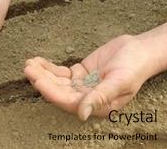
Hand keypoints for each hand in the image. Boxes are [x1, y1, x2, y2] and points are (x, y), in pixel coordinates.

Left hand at [24, 34, 165, 120]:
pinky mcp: (79, 73)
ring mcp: (81, 85)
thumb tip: (82, 115)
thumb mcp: (119, 82)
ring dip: (42, 73)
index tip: (37, 80)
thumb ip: (100, 98)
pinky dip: (49, 67)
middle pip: (58, 91)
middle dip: (42, 80)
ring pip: (57, 82)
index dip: (51, 91)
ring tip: (29, 63)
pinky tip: (39, 61)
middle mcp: (85, 97)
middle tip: (28, 68)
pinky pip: (61, 72)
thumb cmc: (134, 68)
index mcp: (95, 105)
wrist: (138, 51)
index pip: (67, 101)